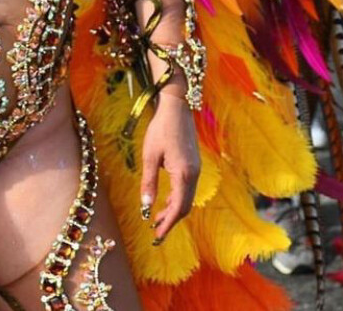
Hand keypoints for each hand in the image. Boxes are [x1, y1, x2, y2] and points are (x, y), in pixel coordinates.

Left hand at [139, 93, 200, 242]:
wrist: (176, 107)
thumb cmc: (160, 129)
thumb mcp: (150, 156)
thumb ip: (149, 182)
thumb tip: (146, 206)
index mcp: (184, 174)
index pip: (178, 207)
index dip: (168, 223)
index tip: (156, 235)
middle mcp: (194, 174)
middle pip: (185, 206)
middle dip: (171, 220)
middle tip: (155, 231)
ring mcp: (196, 169)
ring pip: (187, 198)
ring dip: (173, 210)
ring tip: (156, 217)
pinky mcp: (194, 164)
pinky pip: (187, 188)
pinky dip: (177, 198)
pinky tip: (165, 200)